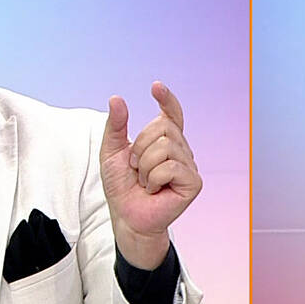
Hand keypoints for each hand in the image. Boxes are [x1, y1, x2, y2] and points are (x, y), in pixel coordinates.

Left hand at [99, 81, 201, 268]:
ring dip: (145, 166)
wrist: (126, 216)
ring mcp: (189, 166)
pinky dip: (154, 179)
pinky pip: (170, 167)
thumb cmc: (122, 187)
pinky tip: (154, 190)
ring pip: (165, 147)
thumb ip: (115, 126)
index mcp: (164, 140)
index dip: (167, 99)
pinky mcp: (192, 183)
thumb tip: (117, 98)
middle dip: (140, 147)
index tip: (156, 87)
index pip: (172, 114)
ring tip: (145, 181)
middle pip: (162, 128)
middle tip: (136, 168)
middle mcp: (180, 150)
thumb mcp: (111, 152)